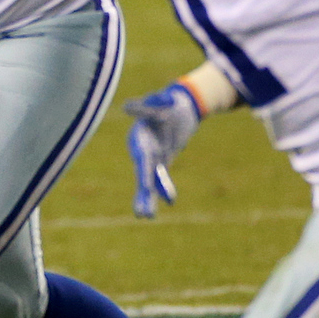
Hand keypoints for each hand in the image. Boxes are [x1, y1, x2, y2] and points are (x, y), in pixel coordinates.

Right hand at [124, 83, 203, 217]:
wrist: (178, 105)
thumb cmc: (168, 101)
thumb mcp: (162, 100)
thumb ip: (154, 102)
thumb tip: (140, 104)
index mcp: (142, 137)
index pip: (143, 157)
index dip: (144, 171)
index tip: (145, 186)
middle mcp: (144, 150)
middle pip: (142, 174)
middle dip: (142, 194)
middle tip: (142, 214)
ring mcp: (152, 156)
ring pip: (148, 181)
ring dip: (147, 198)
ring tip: (146, 217)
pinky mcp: (162, 159)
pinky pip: (161, 177)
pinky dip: (164, 189)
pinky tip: (170, 201)